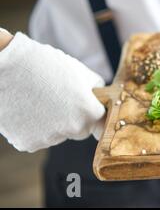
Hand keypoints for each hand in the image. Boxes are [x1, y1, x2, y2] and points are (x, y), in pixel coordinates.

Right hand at [0, 32, 105, 151]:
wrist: (5, 68)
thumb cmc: (45, 65)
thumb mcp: (80, 71)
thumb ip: (96, 88)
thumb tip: (100, 97)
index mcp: (88, 112)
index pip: (100, 121)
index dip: (94, 113)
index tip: (88, 108)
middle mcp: (72, 129)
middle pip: (80, 130)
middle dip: (75, 119)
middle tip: (60, 100)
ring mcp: (50, 139)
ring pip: (58, 134)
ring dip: (53, 123)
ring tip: (39, 101)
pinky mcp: (28, 144)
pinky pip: (37, 138)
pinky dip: (33, 128)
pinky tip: (26, 110)